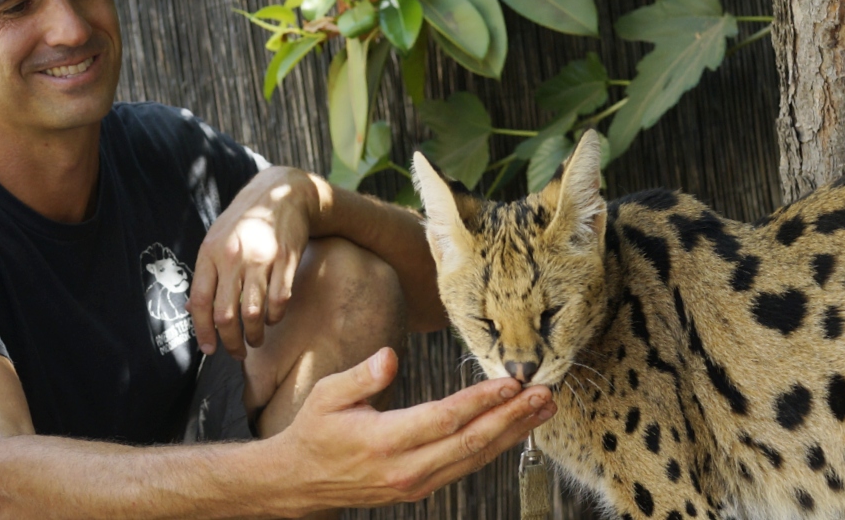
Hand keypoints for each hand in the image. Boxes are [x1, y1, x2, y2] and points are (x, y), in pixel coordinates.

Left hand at [189, 166, 318, 358]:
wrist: (282, 193)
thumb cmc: (245, 221)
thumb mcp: (216, 240)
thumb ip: (206, 274)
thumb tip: (192, 309)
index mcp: (211, 252)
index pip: (200, 301)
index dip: (202, 331)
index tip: (208, 349)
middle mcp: (233, 256)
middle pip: (226, 313)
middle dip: (230, 342)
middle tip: (236, 353)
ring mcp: (262, 258)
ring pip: (253, 312)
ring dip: (254, 335)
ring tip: (255, 341)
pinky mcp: (287, 259)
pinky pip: (279, 300)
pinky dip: (275, 316)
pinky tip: (272, 319)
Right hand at [276, 347, 555, 511]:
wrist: (301, 481)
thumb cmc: (316, 431)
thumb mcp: (328, 394)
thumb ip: (362, 375)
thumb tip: (391, 355)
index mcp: (383, 440)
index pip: (443, 419)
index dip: (481, 401)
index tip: (510, 382)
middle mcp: (405, 468)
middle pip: (470, 442)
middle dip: (512, 417)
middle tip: (543, 395)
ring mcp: (416, 483)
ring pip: (474, 458)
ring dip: (512, 433)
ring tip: (542, 410)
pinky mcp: (421, 489)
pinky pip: (465, 467)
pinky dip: (495, 447)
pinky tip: (514, 429)